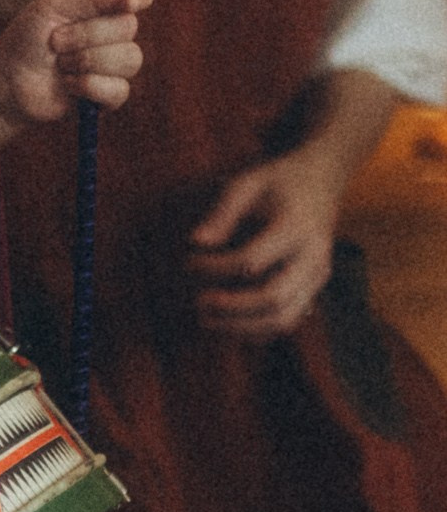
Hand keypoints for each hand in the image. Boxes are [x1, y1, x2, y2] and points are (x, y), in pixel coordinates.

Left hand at [0, 0, 152, 128]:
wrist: (8, 80)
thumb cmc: (28, 38)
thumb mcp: (52, 7)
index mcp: (105, 4)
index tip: (127, 1)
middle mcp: (116, 32)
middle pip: (128, 27)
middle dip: (86, 35)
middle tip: (54, 41)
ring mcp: (116, 65)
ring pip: (130, 59)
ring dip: (86, 61)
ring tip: (60, 64)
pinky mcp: (110, 96)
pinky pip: (119, 90)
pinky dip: (88, 86)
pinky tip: (67, 85)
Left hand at [189, 150, 339, 339]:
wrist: (322, 181)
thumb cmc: (278, 181)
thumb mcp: (248, 183)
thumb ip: (222, 212)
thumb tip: (196, 242)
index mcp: (297, 227)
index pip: (252, 260)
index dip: (215, 268)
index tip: (189, 262)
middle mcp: (313, 256)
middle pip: (273, 298)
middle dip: (231, 308)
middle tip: (198, 303)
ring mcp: (318, 276)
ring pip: (284, 319)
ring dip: (242, 328)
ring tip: (207, 321)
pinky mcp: (315, 288)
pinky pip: (289, 320)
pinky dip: (257, 330)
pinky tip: (228, 324)